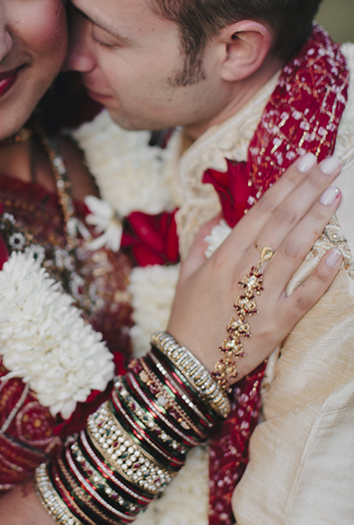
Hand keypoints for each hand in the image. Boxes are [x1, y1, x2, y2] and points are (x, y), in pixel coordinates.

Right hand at [167, 153, 342, 378]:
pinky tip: (340, 253)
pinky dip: (323, 275)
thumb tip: (216, 215)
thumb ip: (200, 240)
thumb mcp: (185, 274)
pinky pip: (305, 295)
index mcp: (224, 255)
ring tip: (336, 194)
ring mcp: (262, 296)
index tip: (306, 161)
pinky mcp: (277, 322)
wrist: (189, 363)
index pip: (261, 210)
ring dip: (317, 220)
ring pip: (295, 250)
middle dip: (308, 189)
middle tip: (331, 164)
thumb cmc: (187, 316)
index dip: (285, 183)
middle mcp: (244, 270)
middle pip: (282, 222)